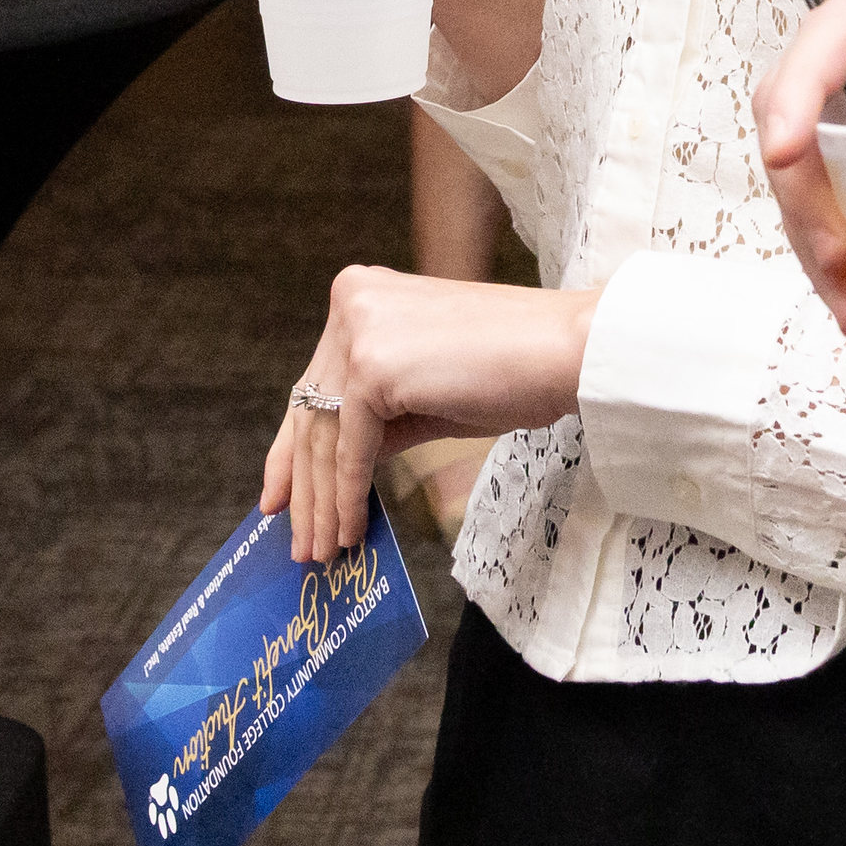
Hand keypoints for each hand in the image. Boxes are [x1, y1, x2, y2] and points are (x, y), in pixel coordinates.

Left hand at [257, 266, 595, 566]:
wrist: (568, 350)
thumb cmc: (512, 368)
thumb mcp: (425, 390)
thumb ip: (375, 416)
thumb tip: (335, 470)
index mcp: (359, 294)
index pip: (314, 384)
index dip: (291, 448)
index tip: (278, 496)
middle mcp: (350, 302)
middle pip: (311, 412)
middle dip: (304, 485)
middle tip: (299, 539)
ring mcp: (358, 331)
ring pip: (324, 436)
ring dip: (322, 502)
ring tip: (323, 550)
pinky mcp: (373, 367)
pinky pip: (350, 449)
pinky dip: (348, 496)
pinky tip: (351, 531)